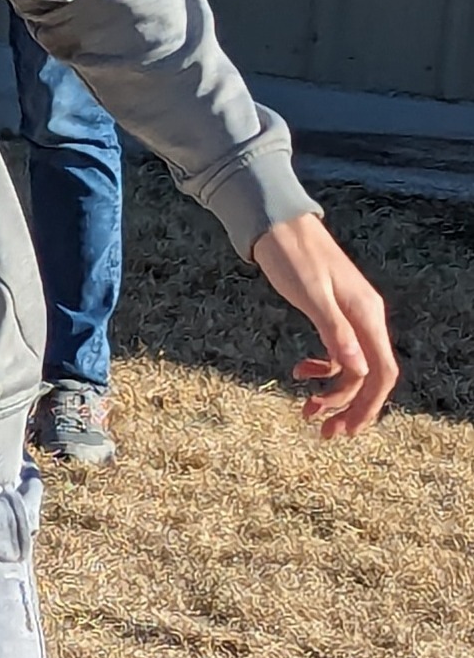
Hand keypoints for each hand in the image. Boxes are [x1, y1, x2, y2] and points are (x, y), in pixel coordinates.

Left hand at [252, 213, 397, 436]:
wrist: (277, 224)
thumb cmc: (291, 255)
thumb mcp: (310, 294)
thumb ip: (334, 331)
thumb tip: (358, 370)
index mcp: (366, 316)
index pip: (381, 373)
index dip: (368, 406)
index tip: (347, 430)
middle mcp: (365, 319)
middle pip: (369, 376)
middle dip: (350, 408)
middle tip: (323, 433)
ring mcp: (350, 317)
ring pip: (352, 367)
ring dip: (333, 393)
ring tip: (305, 411)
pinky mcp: (332, 315)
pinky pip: (337, 352)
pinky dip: (322, 369)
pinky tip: (300, 372)